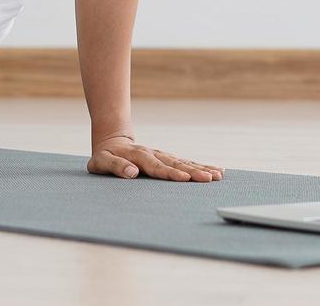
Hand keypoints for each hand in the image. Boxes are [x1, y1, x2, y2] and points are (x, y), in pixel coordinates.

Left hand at [88, 133, 224, 181]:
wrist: (112, 140)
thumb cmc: (105, 156)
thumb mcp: (101, 162)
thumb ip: (115, 167)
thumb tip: (132, 172)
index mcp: (138, 156)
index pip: (156, 167)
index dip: (170, 173)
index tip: (184, 179)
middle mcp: (154, 154)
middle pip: (175, 164)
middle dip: (193, 172)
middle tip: (209, 179)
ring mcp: (162, 155)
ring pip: (184, 162)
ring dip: (201, 168)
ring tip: (218, 175)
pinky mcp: (168, 159)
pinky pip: (186, 162)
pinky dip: (201, 166)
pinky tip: (217, 170)